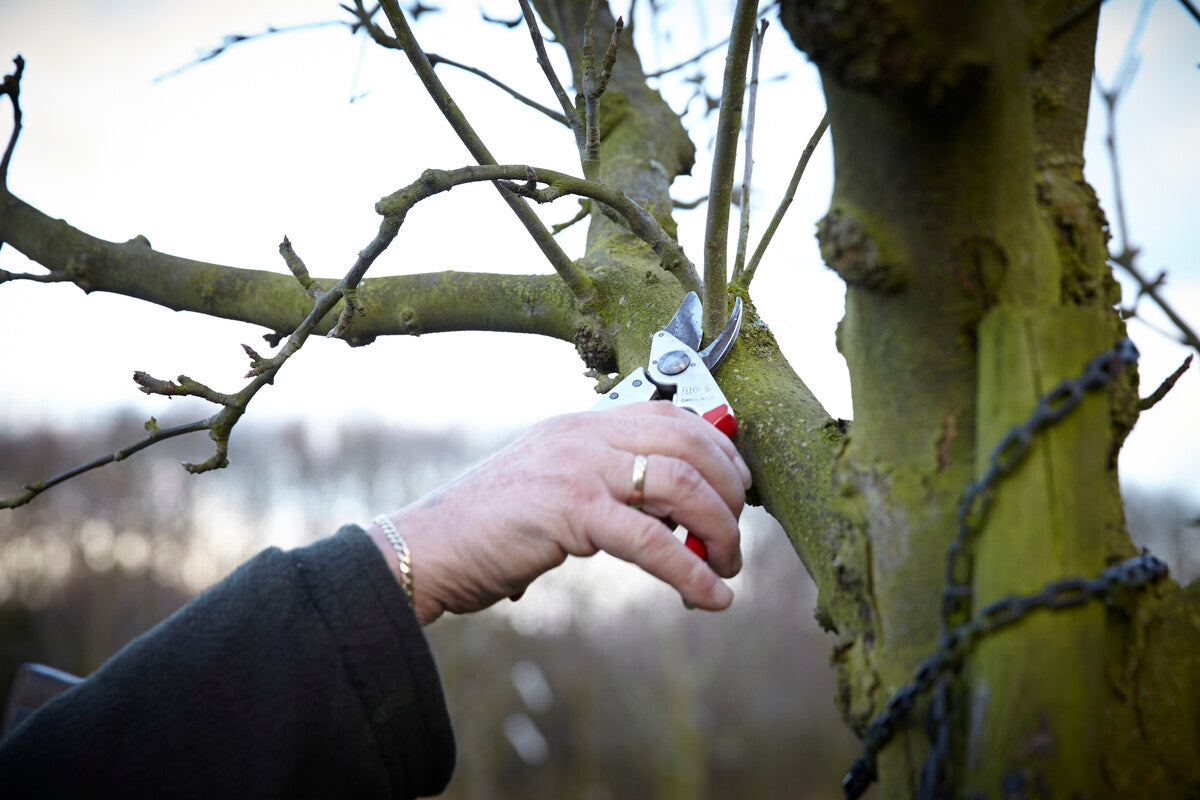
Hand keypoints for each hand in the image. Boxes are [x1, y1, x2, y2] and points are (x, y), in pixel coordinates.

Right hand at [367, 403, 751, 623]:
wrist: (426, 548)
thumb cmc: (487, 528)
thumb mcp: (553, 490)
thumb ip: (605, 491)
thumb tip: (669, 520)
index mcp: (581, 424)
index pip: (670, 414)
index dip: (717, 448)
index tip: (736, 485)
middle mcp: (584, 434)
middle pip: (689, 442)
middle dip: (729, 489)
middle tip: (735, 535)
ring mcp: (579, 467)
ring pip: (683, 485)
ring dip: (719, 530)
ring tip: (727, 568)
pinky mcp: (571, 510)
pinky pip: (653, 541)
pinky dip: (692, 571)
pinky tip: (710, 596)